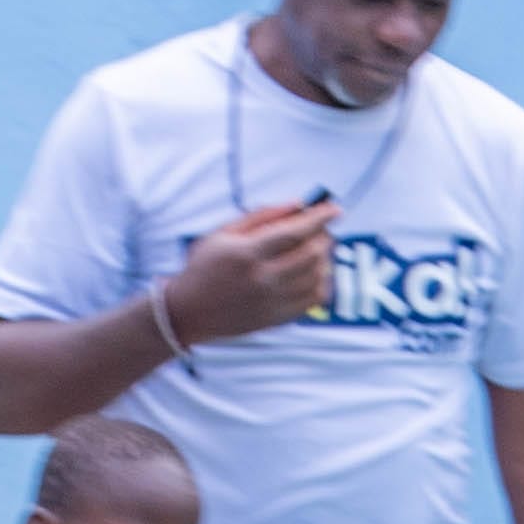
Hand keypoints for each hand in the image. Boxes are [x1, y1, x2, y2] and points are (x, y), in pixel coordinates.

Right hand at [163, 199, 338, 349]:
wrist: (188, 312)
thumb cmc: (204, 266)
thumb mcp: (223, 233)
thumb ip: (261, 216)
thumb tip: (298, 204)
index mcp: (247, 254)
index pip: (295, 232)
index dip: (320, 218)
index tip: (335, 209)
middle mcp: (262, 279)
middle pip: (311, 254)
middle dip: (324, 237)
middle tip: (323, 229)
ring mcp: (271, 302)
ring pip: (317, 278)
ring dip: (325, 259)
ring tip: (318, 249)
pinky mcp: (276, 319)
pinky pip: (313, 301)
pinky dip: (322, 283)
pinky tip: (315, 273)